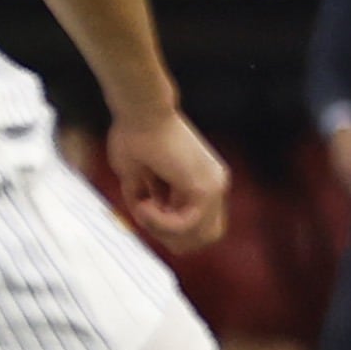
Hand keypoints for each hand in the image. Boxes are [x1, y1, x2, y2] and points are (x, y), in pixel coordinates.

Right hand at [108, 108, 232, 252]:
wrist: (139, 110)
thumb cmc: (134, 136)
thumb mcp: (138, 179)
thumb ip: (148, 201)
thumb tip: (148, 224)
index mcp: (205, 181)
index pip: (199, 228)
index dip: (169, 230)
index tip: (145, 209)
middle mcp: (216, 185)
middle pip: (203, 238)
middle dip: (169, 236)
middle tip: (145, 213)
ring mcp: (214, 186)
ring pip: (196, 237)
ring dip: (162, 231)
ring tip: (142, 207)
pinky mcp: (204, 188)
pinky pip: (185, 225)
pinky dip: (159, 223)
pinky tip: (144, 205)